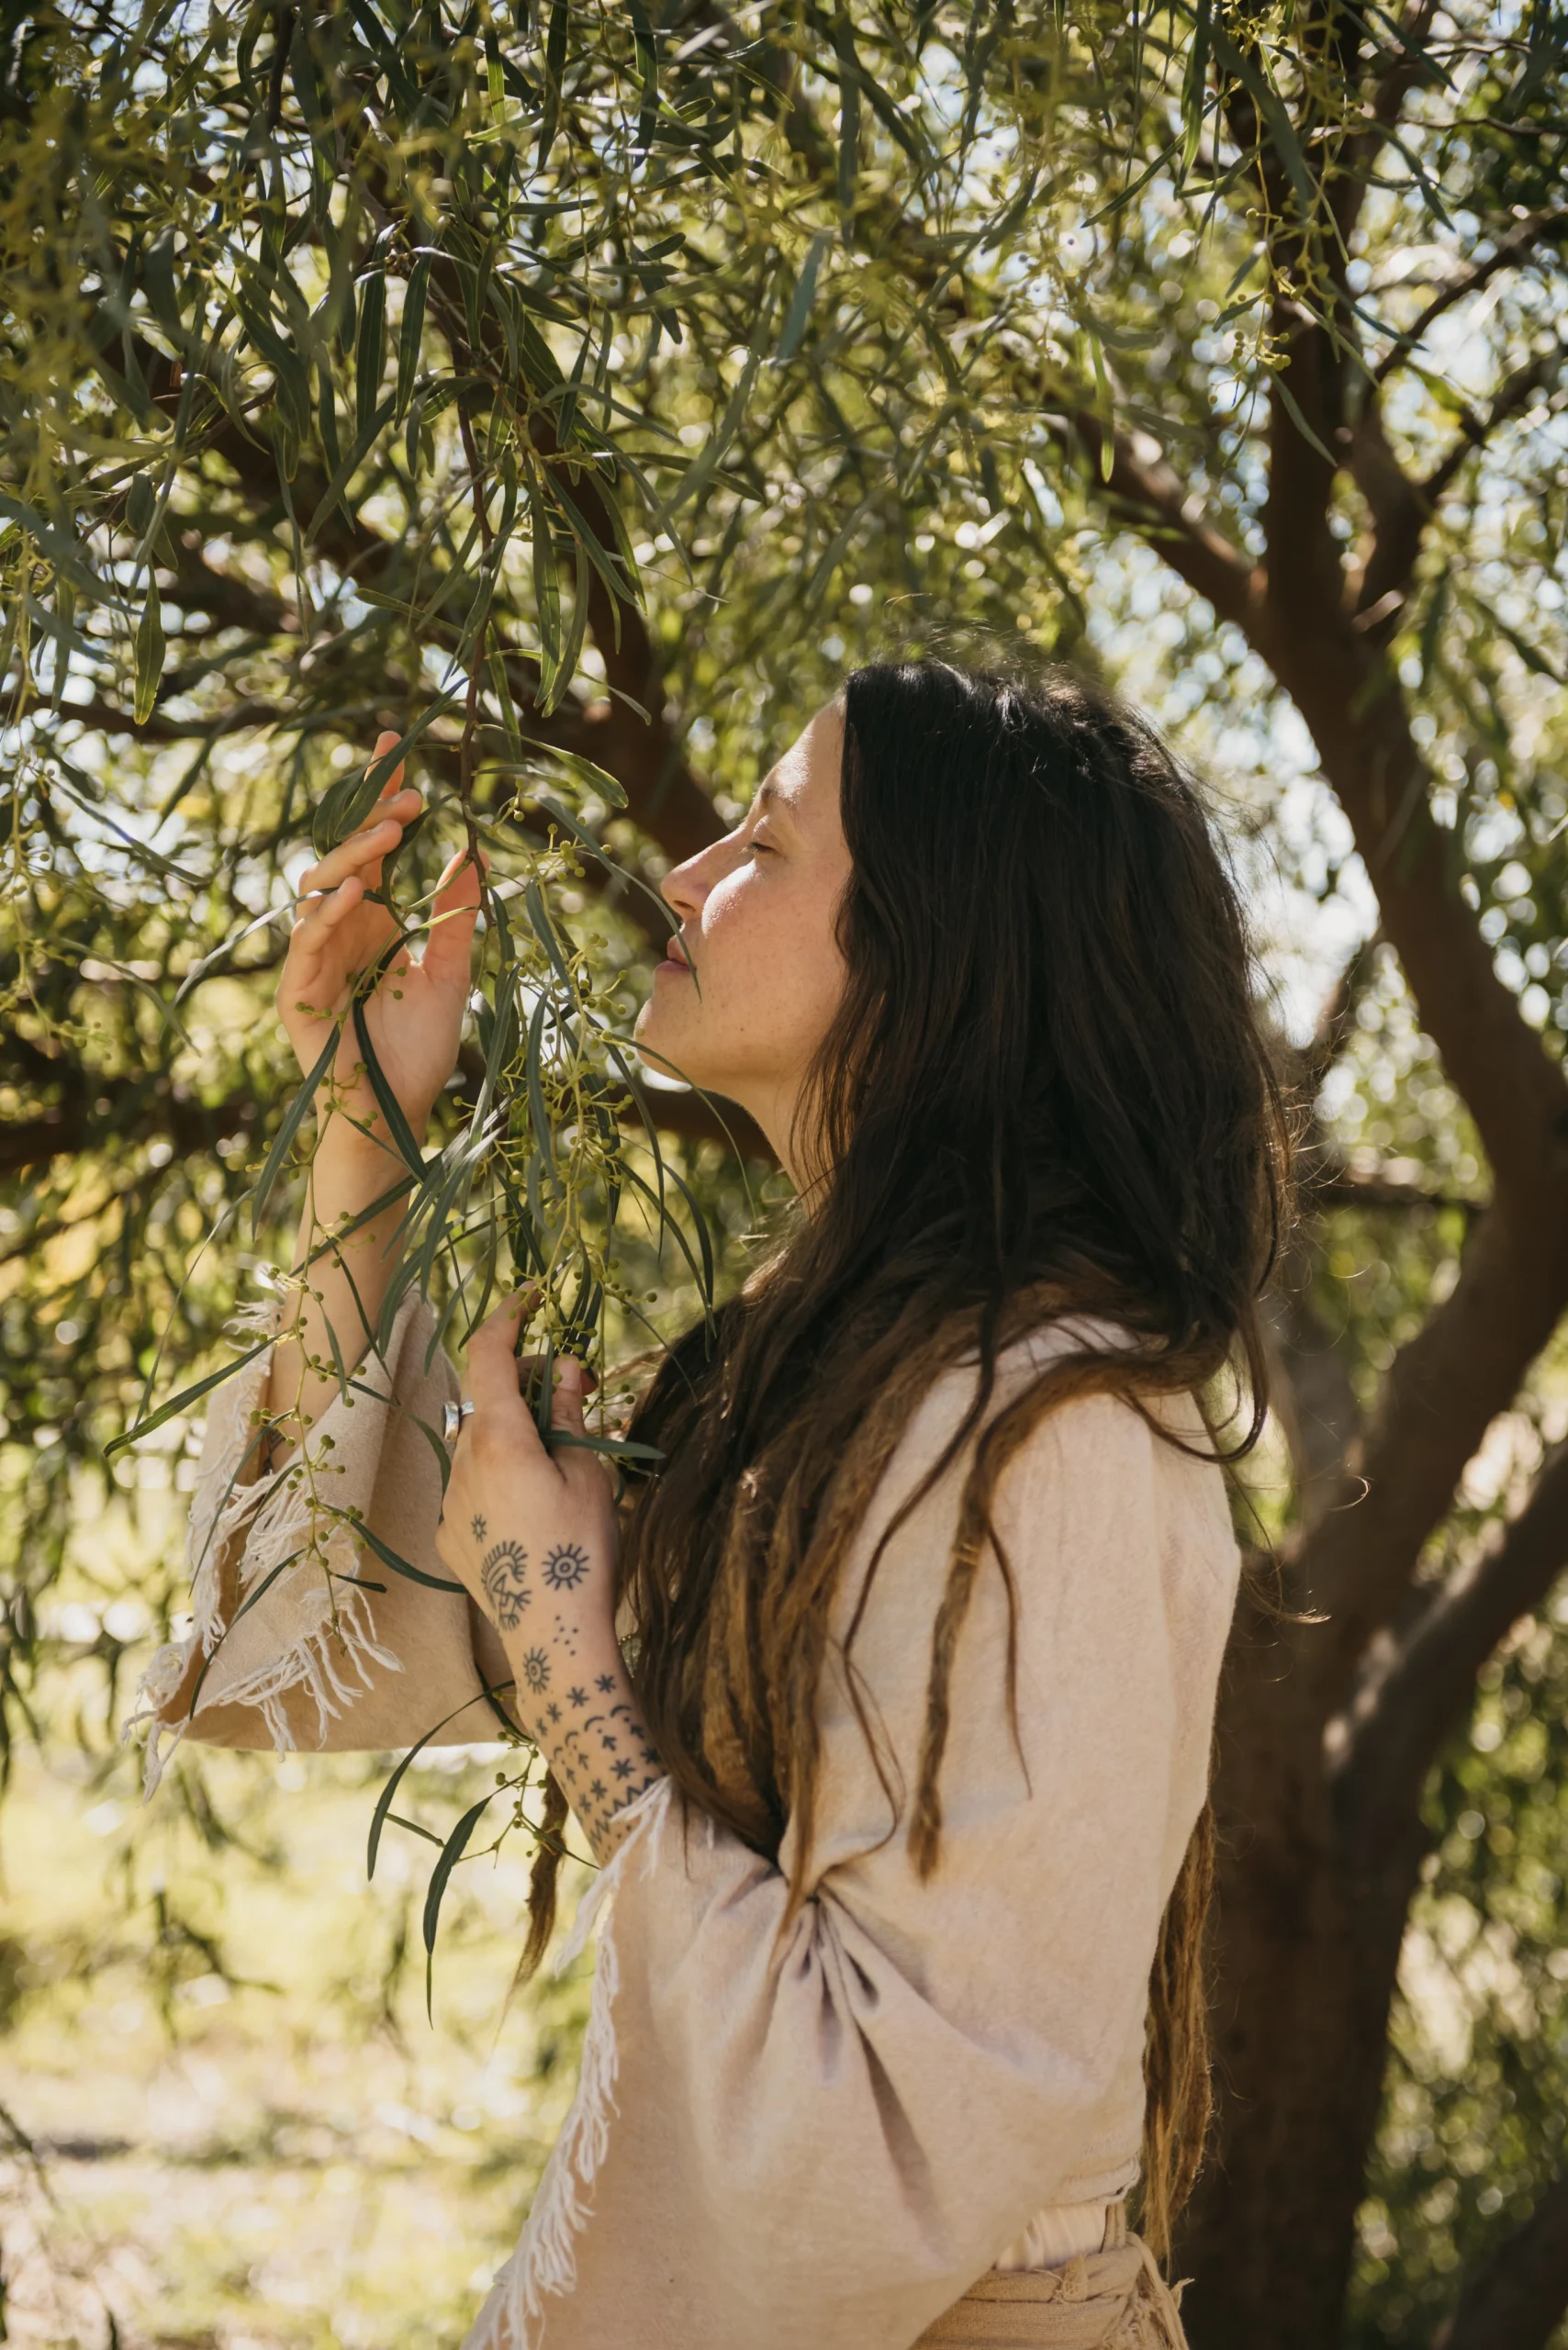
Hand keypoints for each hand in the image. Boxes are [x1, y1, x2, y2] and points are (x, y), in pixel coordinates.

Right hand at [278, 730, 479, 1152]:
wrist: (397, 1113)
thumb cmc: (421, 1051)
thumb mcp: (451, 974)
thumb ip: (455, 917)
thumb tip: (471, 853)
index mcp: (375, 920)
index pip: (374, 845)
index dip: (380, 796)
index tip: (395, 745)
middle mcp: (340, 929)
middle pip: (345, 856)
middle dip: (371, 820)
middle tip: (408, 798)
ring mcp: (314, 957)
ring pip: (320, 888)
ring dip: (354, 857)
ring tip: (390, 836)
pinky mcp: (298, 989)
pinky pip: (306, 939)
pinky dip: (329, 912)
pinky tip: (357, 891)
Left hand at [436, 1292, 662, 1860]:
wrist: (554, 1637)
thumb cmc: (582, 1551)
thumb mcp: (590, 1474)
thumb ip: (571, 1414)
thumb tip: (564, 1368)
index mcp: (500, 1438)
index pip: (489, 1355)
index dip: (508, 1318)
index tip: (530, 1299)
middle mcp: (462, 1463)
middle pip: (488, 1398)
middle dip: (528, 1383)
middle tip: (579, 1394)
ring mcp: (450, 1502)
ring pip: (479, 1443)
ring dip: (513, 1433)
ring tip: (562, 1462)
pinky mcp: (448, 1536)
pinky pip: (471, 1485)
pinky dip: (500, 1475)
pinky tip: (535, 1508)